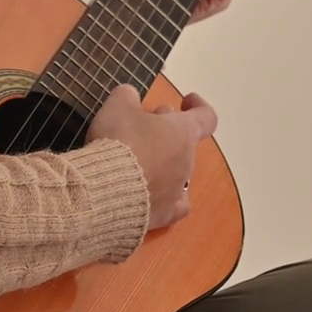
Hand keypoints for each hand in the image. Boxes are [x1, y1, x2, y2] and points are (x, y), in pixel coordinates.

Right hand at [87, 84, 216, 230]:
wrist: (106, 189)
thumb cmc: (118, 141)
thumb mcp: (118, 106)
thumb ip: (128, 96)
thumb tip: (130, 96)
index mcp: (183, 133)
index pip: (206, 118)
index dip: (198, 106)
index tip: (186, 101)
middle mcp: (186, 163)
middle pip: (184, 144)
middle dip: (166, 132)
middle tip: (144, 125)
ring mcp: (177, 192)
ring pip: (176, 173)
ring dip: (162, 163)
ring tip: (139, 160)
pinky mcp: (162, 215)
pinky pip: (173, 206)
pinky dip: (164, 198)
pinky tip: (153, 195)